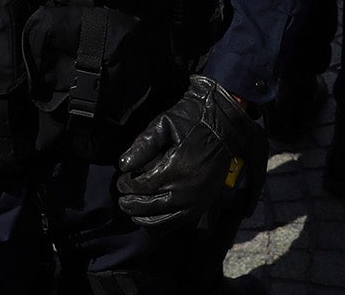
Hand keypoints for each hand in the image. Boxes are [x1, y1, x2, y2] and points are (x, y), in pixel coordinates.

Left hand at [115, 74, 261, 230]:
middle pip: (150, 207)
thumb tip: (123, 165)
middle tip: (121, 198)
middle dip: (131, 204)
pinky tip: (149, 218)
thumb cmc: (192, 121)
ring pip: (162, 222)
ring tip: (132, 210)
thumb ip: (143, 145)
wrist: (224, 125)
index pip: (143, 187)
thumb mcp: (164, 124)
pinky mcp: (203, 205)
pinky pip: (178, 223)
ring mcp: (197, 202)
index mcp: (177, 169)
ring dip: (143, 218)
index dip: (127, 186)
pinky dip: (161, 224)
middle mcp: (187, 191)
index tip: (120, 181)